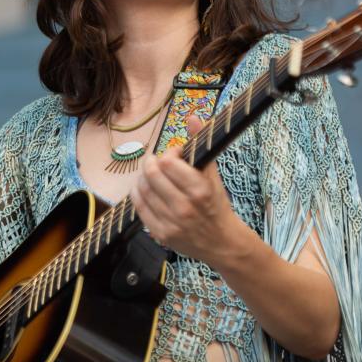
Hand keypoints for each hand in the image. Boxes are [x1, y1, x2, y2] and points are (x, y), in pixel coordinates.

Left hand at [130, 114, 239, 264]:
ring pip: (142, 189)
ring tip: (153, 176)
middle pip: (152, 174)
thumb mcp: (213, 175)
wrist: (222, 243)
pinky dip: (139, 194)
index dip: (169, 153)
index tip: (176, 155)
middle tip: (158, 163)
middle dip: (152, 163)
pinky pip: (139, 207)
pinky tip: (146, 190)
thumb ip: (201, 145)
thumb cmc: (216, 205)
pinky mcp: (160, 234)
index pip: (168, 162)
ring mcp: (170, 222)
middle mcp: (184, 207)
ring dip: (144, 177)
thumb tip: (193, 118)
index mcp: (200, 190)